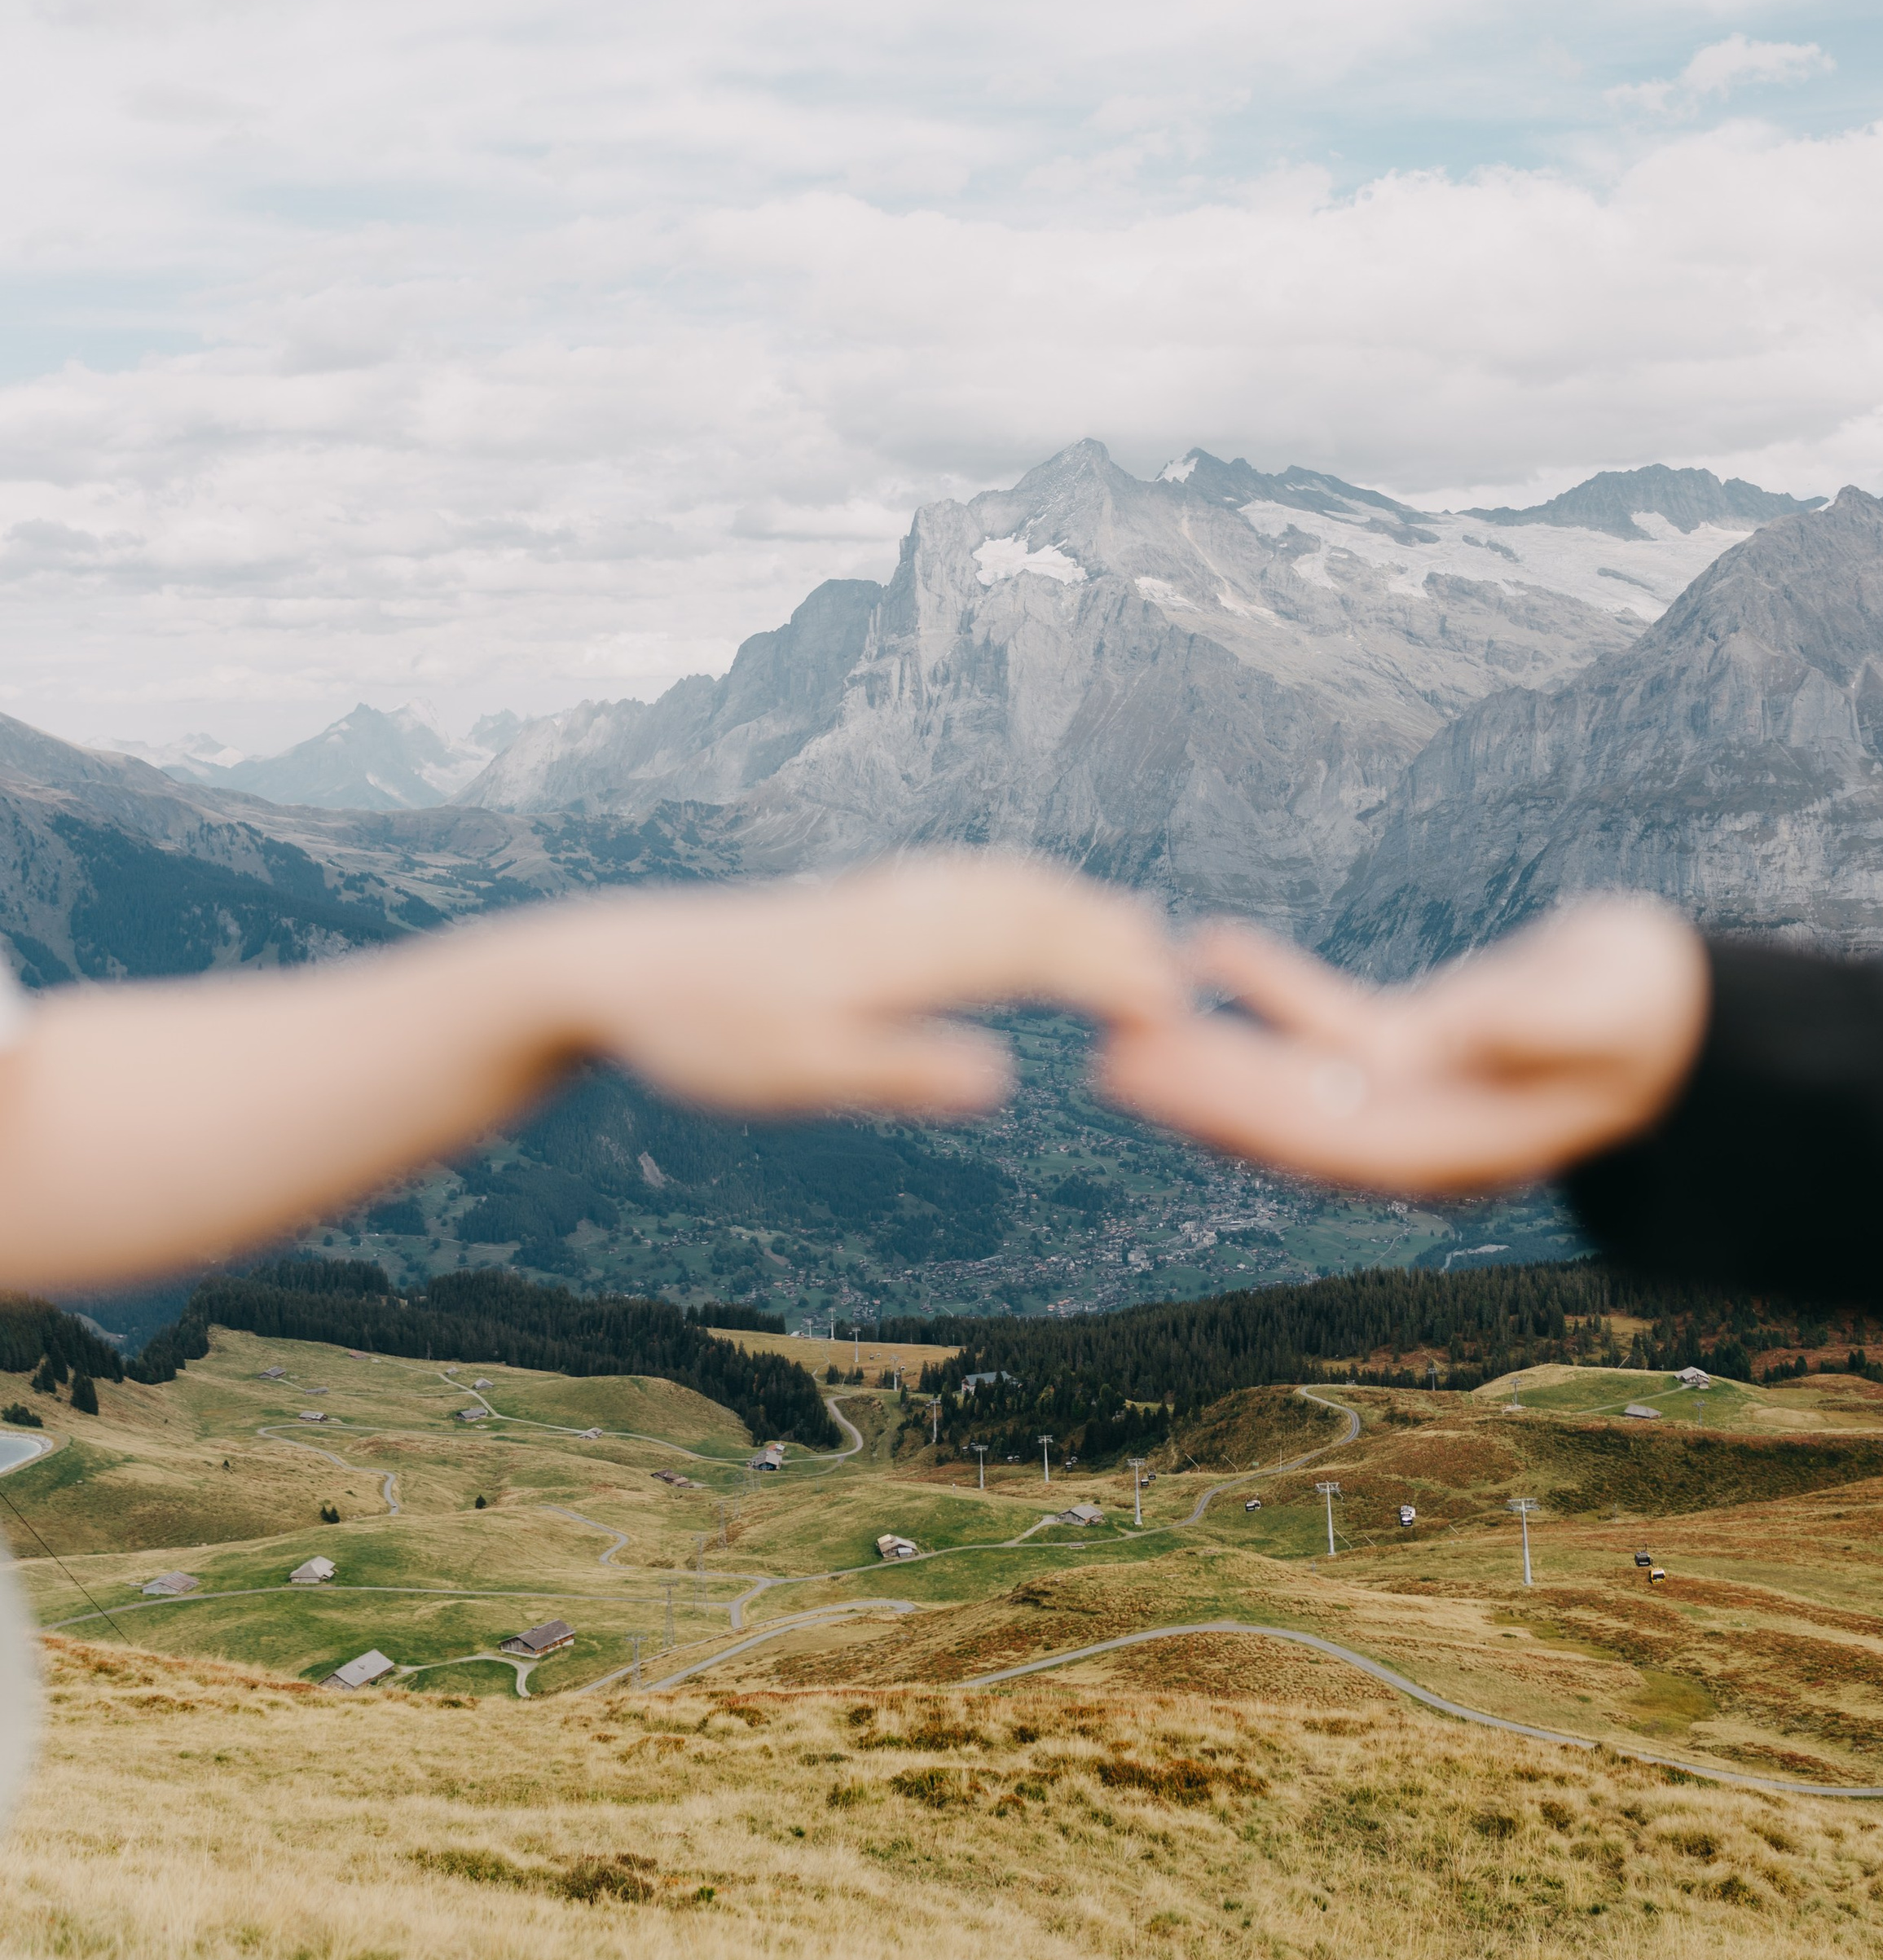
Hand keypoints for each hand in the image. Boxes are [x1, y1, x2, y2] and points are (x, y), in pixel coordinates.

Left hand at [553, 853, 1187, 1119]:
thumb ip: (902, 1070)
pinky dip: (1019, 888)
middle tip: (1189, 982)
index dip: (1114, 975)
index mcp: (902, 952)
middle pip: (1034, 907)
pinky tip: (1018, 902)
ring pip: (1001, 886)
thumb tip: (1007, 1078)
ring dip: (1074, 905)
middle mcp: (902, 910)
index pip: (1037, 950)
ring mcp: (880, 900)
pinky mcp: (855, 903)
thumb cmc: (705, 1031)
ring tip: (1133, 934)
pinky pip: (963, 880)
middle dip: (1114, 937)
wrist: (616, 967)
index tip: (1178, 1010)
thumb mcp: (801, 1070)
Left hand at [1096, 897, 1709, 1198]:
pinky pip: (1322, 1018)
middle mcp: (1416, 1132)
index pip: (1326, 1139)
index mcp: (1454, 1148)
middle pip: (1287, 1114)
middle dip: (1199, 1086)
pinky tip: (1211, 941)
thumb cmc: (1653, 1013)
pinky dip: (1269, 984)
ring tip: (1126, 1002)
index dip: (1240, 1110)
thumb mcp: (1603, 1011)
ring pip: (1290, 1070)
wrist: (1678, 1005)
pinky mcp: (1409, 1041)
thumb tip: (1456, 1032)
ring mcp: (1407, 1089)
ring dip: (1212, 1043)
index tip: (1168, 1077)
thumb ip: (1533, 1025)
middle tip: (1108, 1048)